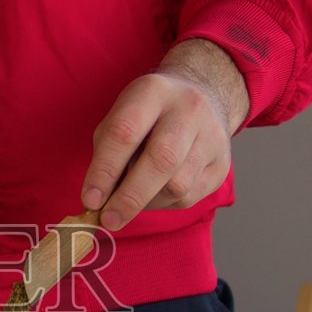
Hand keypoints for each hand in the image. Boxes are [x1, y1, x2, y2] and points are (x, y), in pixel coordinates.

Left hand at [82, 39, 250, 230]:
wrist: (204, 97)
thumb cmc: (149, 114)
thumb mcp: (120, 115)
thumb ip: (105, 153)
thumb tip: (97, 201)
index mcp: (153, 91)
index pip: (126, 132)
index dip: (105, 170)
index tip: (90, 199)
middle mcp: (189, 110)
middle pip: (162, 159)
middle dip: (130, 196)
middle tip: (109, 220)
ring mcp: (212, 137)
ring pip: (178, 185)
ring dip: (146, 202)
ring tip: (130, 199)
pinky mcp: (221, 164)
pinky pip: (189, 197)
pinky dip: (163, 203)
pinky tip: (153, 193)